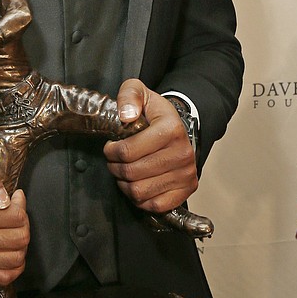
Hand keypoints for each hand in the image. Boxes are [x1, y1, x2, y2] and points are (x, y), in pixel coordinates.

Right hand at [0, 148, 28, 286]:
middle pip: (18, 240)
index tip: (13, 197)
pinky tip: (8, 245)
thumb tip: (3, 200)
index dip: (20, 205)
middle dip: (22, 222)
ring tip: (9, 226)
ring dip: (19, 242)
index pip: (15, 219)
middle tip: (13, 210)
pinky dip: (13, 263)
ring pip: (15, 260)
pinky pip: (3, 277)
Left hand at [103, 79, 197, 213]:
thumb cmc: (155, 113)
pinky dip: (139, 199)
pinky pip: (154, 205)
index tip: (110, 147)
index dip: (110, 151)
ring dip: (124, 184)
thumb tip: (127, 116)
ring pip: (140, 192)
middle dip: (115, 168)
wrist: (179, 127)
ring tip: (124, 172)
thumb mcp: (139, 92)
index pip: (127, 151)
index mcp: (171, 129)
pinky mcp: (186, 190)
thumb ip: (129, 96)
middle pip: (132, 173)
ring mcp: (186, 174)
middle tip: (114, 161)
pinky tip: (137, 184)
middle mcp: (183, 153)